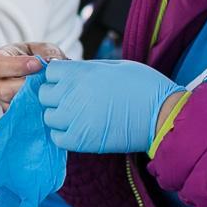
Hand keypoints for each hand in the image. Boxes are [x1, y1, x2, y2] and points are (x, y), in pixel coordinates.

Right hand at [0, 42, 66, 107]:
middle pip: (2, 89)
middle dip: (25, 85)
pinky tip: (47, 100)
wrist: (40, 72)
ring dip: (31, 97)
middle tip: (44, 79)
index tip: (37, 64)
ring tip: (47, 89)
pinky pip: (22, 113)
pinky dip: (36, 107)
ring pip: (12, 104)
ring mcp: (3, 99)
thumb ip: (48, 53)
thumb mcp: (43, 48)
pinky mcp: (14, 111)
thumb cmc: (37, 56)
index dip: (17, 65)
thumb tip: (53, 63)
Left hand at [38, 59, 180, 154]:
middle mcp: (71, 94)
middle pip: (44, 94)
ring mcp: (74, 119)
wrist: (162, 115)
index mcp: (80, 73)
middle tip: (72, 98)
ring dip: (58, 115)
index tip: (67, 81)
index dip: (58, 76)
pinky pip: (57, 137)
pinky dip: (64, 134)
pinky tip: (78, 129)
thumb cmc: (143, 86)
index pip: (49, 72)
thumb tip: (70, 71)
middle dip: (55, 95)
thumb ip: (86, 69)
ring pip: (48, 116)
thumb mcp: (113, 66)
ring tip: (77, 115)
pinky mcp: (80, 140)